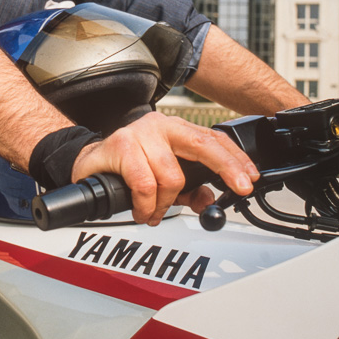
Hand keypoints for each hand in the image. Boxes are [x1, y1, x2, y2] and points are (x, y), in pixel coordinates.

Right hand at [71, 112, 257, 225]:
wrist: (88, 165)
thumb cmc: (126, 169)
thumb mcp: (164, 180)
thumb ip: (190, 189)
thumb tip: (210, 201)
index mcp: (174, 129)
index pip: (212, 139)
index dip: (235, 159)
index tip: (250, 179)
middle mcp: (159, 125)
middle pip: (202, 144)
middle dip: (226, 168)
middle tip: (237, 188)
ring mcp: (138, 133)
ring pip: (171, 174)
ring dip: (165, 203)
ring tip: (155, 213)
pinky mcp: (120, 145)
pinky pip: (145, 184)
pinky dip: (147, 204)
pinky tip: (143, 211)